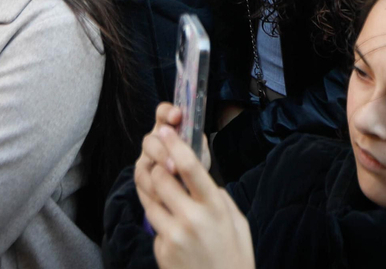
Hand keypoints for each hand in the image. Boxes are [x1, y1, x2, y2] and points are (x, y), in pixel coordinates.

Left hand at [135, 104, 253, 268]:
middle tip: (158, 157)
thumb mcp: (236, 221)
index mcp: (215, 207)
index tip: (165, 129)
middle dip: (157, 165)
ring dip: (150, 186)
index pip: (190, 167)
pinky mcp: (161, 250)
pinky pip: (152, 223)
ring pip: (149, 197)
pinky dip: (157, 216)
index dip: (175, 144)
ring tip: (156, 181)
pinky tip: (169, 221)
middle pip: (161, 177)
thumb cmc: (234, 255)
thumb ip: (217, 197)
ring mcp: (173, 236)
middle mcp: (192, 219)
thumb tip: (199, 178)